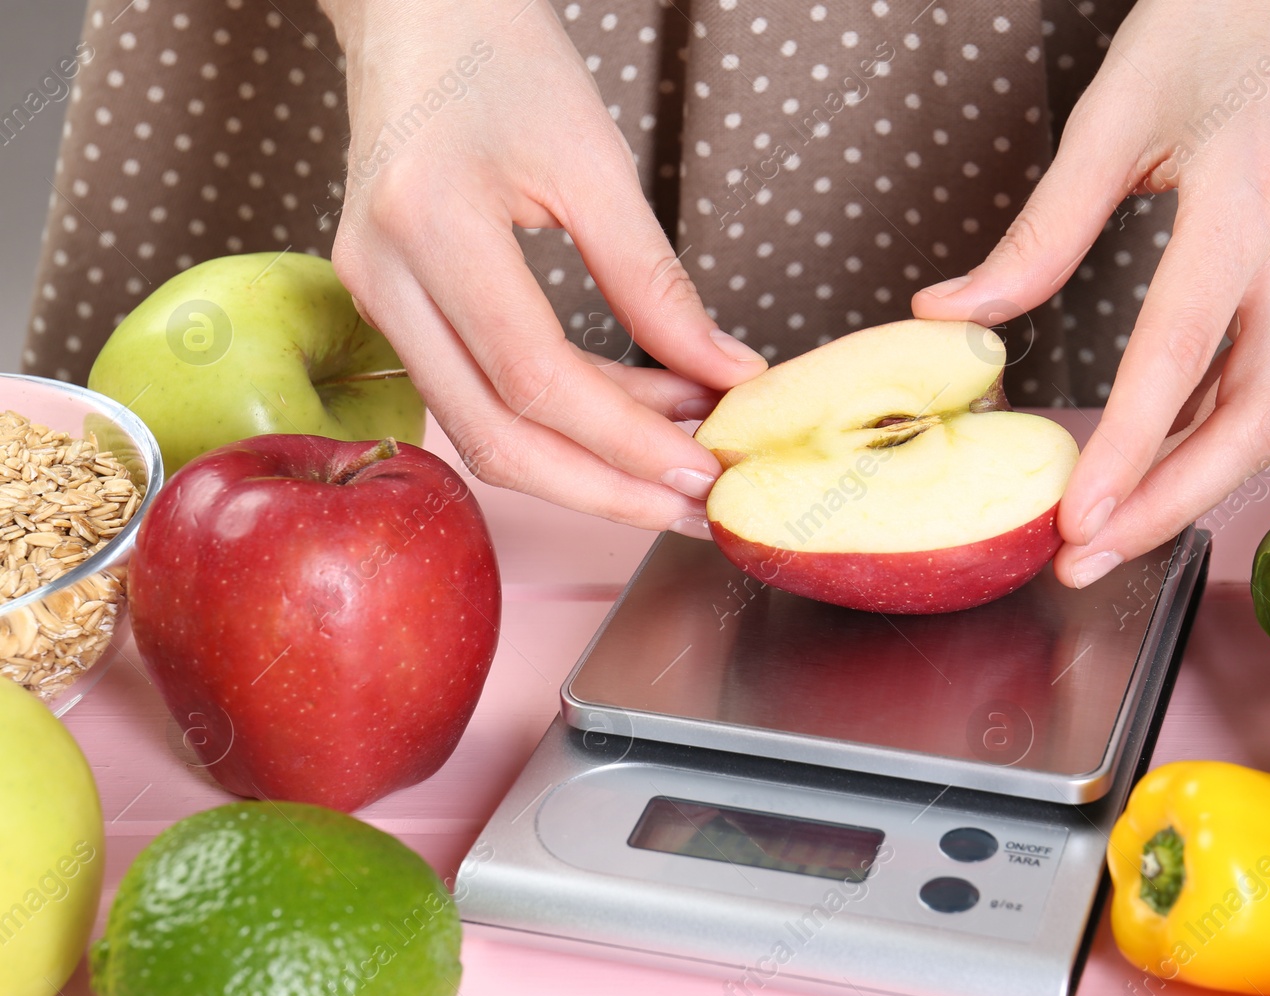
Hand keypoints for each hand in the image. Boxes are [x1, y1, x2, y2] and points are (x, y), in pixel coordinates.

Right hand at [319, 0, 766, 534]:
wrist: (420, 10)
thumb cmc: (502, 57)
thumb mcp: (595, 160)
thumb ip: (655, 281)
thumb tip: (725, 373)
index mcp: (431, 225)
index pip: (535, 379)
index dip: (627, 440)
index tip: (705, 468)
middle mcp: (383, 276)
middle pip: (493, 435)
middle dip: (604, 488)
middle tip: (692, 505)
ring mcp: (376, 297)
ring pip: (482, 428)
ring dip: (588, 458)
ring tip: (683, 449)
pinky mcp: (393, 305)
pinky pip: (479, 389)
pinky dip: (561, 412)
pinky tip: (638, 407)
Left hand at [914, 0, 1269, 584]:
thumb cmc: (1213, 28)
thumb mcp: (1112, 113)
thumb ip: (1039, 229)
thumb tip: (952, 314)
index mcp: (1249, 197)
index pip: (1182, 350)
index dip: (1127, 447)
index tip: (1076, 518)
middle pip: (1255, 418)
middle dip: (1168, 505)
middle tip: (1084, 559)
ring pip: (1269, 416)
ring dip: (1186, 488)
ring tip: (1103, 537)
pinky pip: (1266, 385)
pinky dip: (1205, 440)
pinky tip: (1148, 474)